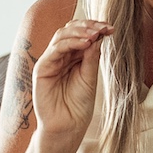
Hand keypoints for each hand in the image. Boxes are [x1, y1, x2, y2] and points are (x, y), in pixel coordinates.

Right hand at [31, 16, 112, 145]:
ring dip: (80, 32)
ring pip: (61, 35)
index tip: (111, 28)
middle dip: (88, 26)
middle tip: (103, 27)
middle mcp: (60, 56)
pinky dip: (70, 43)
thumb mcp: (90, 77)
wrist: (68, 127)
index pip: (81, 35)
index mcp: (73, 57)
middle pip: (70, 30)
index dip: (95, 28)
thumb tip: (99, 35)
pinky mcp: (41, 69)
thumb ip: (92, 57)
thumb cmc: (79, 106)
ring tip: (95, 34)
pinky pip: (55, 50)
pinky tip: (85, 43)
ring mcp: (50, 61)